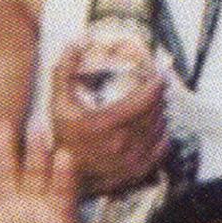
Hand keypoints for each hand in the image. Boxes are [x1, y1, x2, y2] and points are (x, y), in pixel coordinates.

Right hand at [0, 121, 124, 222]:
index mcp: (60, 208)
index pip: (63, 186)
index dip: (64, 172)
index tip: (65, 154)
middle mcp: (36, 199)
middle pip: (36, 171)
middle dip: (36, 150)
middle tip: (37, 126)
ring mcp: (11, 204)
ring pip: (7, 173)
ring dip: (4, 150)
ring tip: (2, 125)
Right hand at [48, 38, 168, 196]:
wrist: (64, 179)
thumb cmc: (62, 139)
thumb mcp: (58, 103)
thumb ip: (65, 72)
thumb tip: (74, 43)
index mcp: (105, 124)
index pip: (145, 99)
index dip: (157, 83)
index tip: (160, 73)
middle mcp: (122, 142)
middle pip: (155, 111)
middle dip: (158, 95)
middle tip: (156, 86)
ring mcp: (133, 159)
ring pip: (160, 127)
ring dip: (160, 112)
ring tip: (154, 103)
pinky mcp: (139, 170)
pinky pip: (163, 146)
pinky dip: (162, 132)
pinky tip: (155, 125)